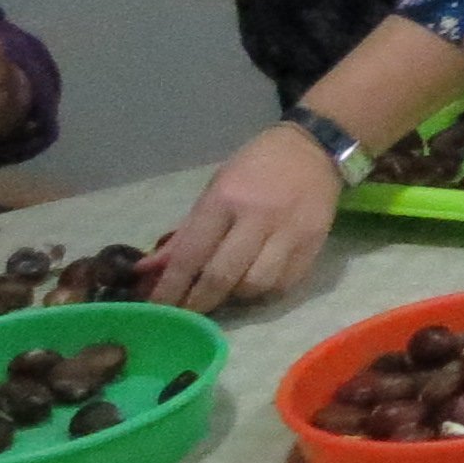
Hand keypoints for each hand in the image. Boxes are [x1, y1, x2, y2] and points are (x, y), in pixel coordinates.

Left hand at [144, 121, 344, 315]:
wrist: (315, 149)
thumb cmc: (255, 167)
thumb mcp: (215, 190)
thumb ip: (186, 234)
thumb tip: (149, 271)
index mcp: (225, 199)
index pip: (191, 255)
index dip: (170, 288)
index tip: (158, 309)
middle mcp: (258, 217)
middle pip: (222, 277)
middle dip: (199, 302)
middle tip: (188, 313)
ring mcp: (290, 232)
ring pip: (255, 286)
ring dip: (235, 295)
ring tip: (228, 289)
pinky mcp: (314, 244)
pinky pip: (284, 284)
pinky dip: (265, 290)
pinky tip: (257, 279)